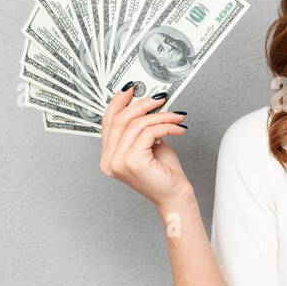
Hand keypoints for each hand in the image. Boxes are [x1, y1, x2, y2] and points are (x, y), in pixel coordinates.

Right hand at [99, 85, 192, 209]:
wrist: (175, 196)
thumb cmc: (163, 173)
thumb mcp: (148, 145)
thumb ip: (139, 128)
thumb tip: (144, 102)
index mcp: (108, 157)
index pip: (108, 122)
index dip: (119, 102)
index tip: (132, 88)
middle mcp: (109, 161)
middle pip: (121, 119)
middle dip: (143, 104)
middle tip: (160, 99)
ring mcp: (118, 162)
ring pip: (137, 124)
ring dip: (161, 116)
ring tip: (176, 117)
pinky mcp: (133, 161)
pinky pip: (150, 132)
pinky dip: (167, 126)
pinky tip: (178, 129)